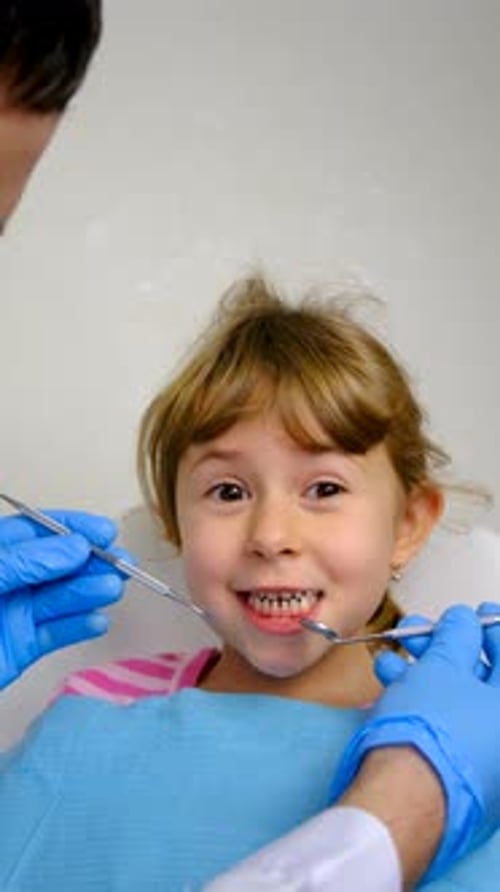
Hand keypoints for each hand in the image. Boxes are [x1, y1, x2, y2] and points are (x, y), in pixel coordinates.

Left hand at [0, 511, 126, 688]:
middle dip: (88, 562)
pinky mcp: (19, 650)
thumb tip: (72, 547)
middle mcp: (2, 583)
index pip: (33, 532)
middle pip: (53, 565)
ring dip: (88, 593)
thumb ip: (22, 563)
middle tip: (120, 562)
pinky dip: (78, 627)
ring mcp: (10, 616)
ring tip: (111, 588)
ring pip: (58, 599)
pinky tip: (97, 621)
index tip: (102, 530)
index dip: (69, 527)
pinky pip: (55, 634)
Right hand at [330, 604, 499, 879]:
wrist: (403, 797)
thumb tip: (464, 621)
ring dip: (424, 670)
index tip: (476, 614)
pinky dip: (419, 700)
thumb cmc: (432, 736)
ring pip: (457, 700)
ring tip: (395, 653)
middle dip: (448, 648)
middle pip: (483, 679)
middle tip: (426, 631)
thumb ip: (457, 637)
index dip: (491, 628)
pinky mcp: (457, 771)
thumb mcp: (443, 667)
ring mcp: (485, 758)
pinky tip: (391, 682)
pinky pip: (443, 723)